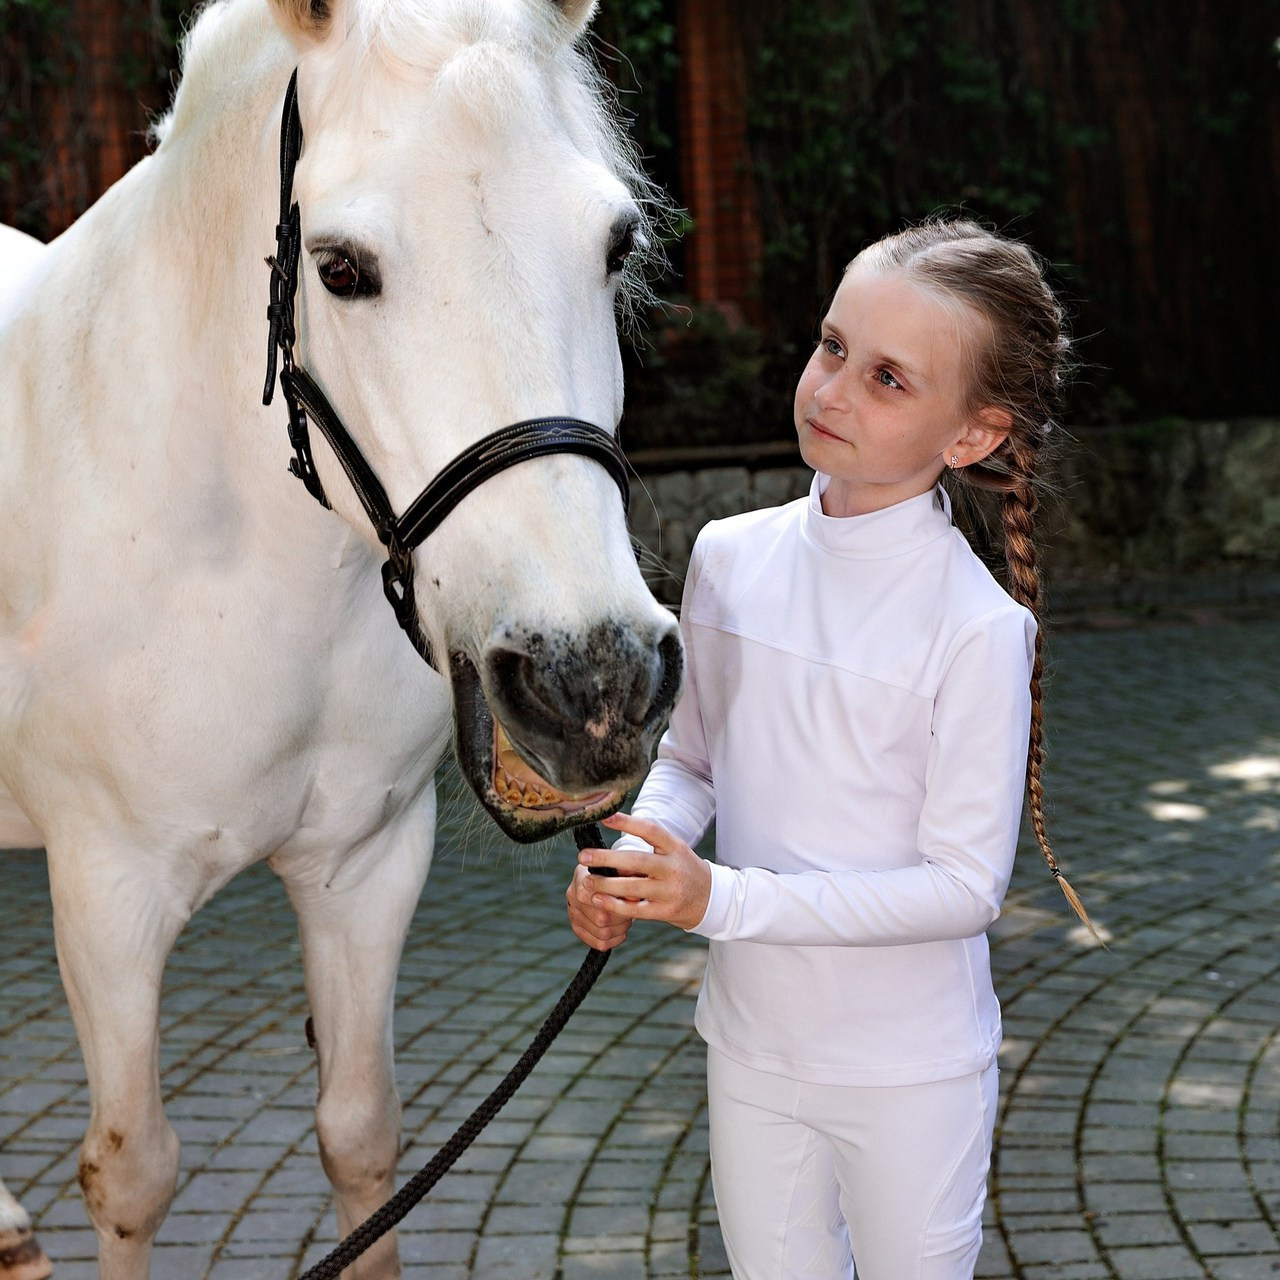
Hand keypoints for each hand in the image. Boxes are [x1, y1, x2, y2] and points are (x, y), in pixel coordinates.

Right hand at [566, 862, 634, 950]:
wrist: (599, 875)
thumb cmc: (613, 871)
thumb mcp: (621, 868)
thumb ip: (627, 877)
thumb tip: (634, 897)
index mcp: (582, 879)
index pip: (601, 899)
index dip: (621, 903)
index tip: (633, 900)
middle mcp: (574, 897)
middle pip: (602, 919)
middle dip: (622, 918)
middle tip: (631, 911)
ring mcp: (573, 913)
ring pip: (602, 933)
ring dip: (620, 929)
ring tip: (626, 920)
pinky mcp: (577, 927)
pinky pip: (599, 943)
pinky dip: (614, 940)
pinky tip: (620, 931)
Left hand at [576, 812, 711, 931]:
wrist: (711, 898)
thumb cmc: (682, 870)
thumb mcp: (673, 852)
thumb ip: (647, 851)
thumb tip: (610, 855)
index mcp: (675, 847)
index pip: (650, 830)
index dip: (627, 823)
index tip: (605, 818)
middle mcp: (673, 867)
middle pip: (636, 860)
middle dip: (607, 858)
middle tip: (584, 856)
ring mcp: (671, 891)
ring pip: (632, 887)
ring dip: (606, 885)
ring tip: (587, 882)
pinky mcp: (667, 911)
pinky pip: (636, 910)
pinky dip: (614, 906)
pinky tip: (598, 901)